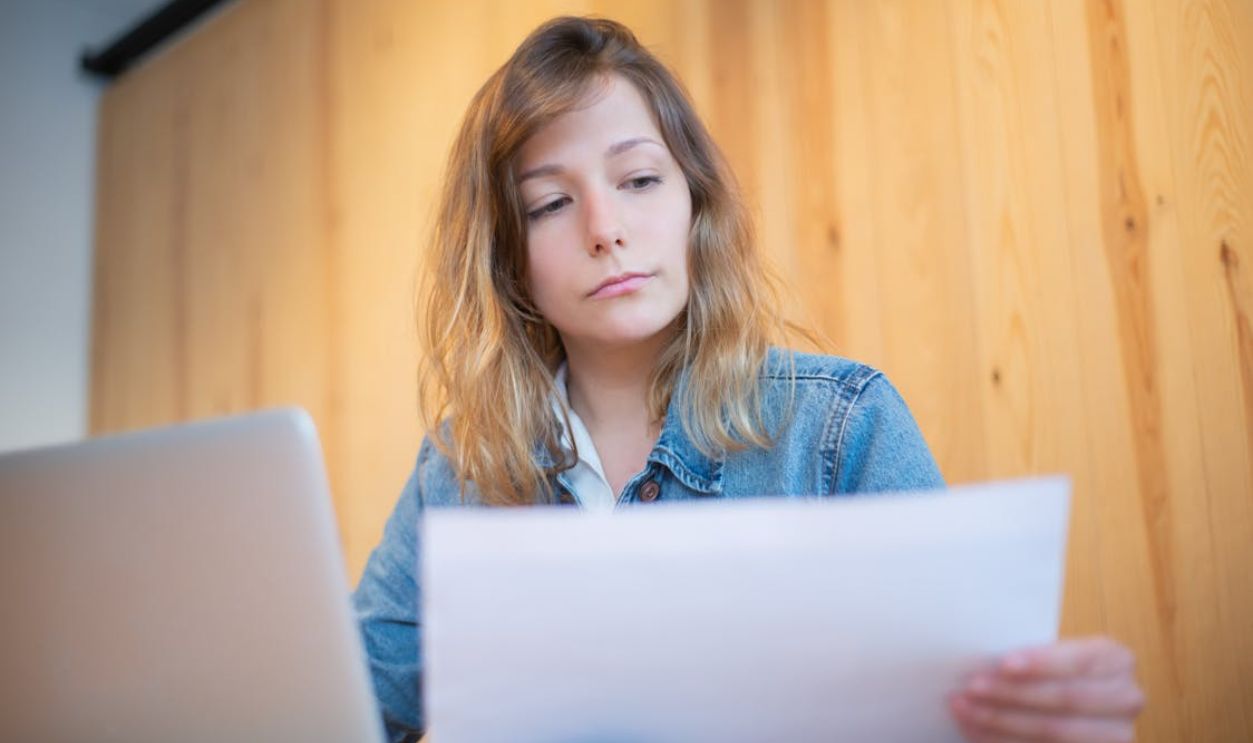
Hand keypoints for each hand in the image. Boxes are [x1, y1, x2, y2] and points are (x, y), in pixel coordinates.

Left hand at [948, 636, 1145, 741]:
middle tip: (971, 687)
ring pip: (1054, 731)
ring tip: (963, 708)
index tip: (1003, 664)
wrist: (1066, 702)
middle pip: (1064, 699)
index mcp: (1116, 660)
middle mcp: (1126, 698)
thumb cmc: (1051, 672)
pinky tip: (975, 731)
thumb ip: (1030, 659)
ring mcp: (1117, 735)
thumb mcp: (1050, 657)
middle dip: (1012, 694)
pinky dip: (1002, 741)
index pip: (1079, 660)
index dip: (1041, 663)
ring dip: (1000, 720)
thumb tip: (983, 662)